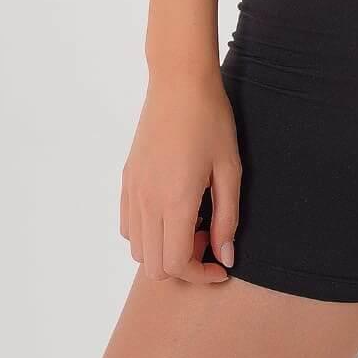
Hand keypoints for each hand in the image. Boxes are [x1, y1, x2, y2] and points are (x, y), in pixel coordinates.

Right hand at [120, 69, 241, 284]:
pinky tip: (172, 210)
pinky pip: (128, 225)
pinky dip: (148, 233)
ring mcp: (133, 190)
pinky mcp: (127, 179)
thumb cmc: (211, 120)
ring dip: (164, 250)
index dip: (201, 275)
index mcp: (175, 201)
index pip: (177, 264)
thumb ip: (228, 218)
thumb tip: (225, 257)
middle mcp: (147, 201)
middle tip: (209, 238)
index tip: (221, 264)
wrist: (179, 82)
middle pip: (154, 266)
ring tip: (192, 222)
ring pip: (138, 249)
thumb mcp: (230, 169)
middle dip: (184, 266)